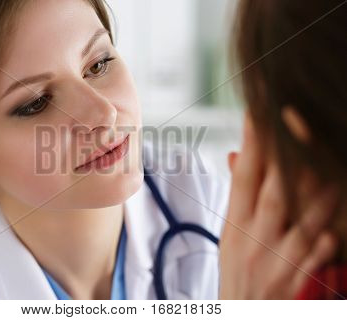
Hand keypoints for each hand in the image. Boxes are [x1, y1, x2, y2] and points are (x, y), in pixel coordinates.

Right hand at [219, 115, 337, 298]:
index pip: (242, 179)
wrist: (240, 313)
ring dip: (320, 193)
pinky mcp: (295, 278)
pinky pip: (317, 254)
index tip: (257, 115)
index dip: (251, 145)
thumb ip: (238, 196)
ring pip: (302, 221)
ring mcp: (275, 259)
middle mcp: (254, 238)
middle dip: (287, 157)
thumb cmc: (236, 269)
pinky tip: (333, 226)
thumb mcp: (230, 233)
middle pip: (272, 192)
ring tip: (332, 165)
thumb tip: (239, 157)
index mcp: (235, 224)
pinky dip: (326, 238)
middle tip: (298, 123)